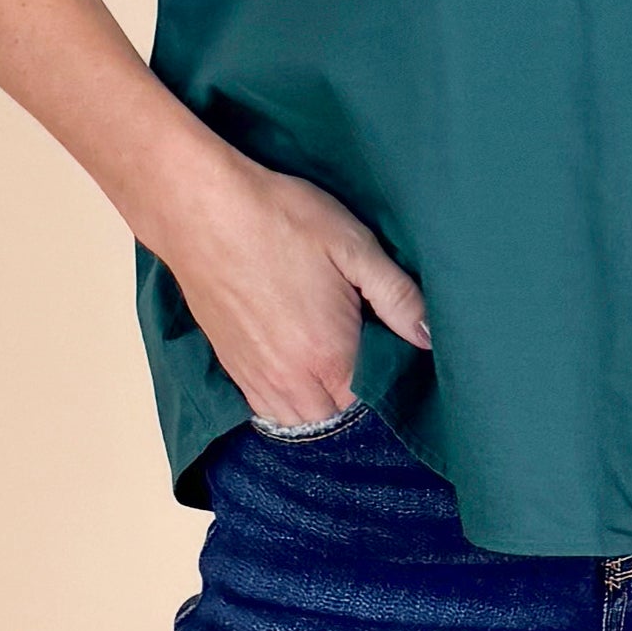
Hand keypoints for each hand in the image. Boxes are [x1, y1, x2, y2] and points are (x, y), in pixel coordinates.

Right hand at [151, 131, 430, 426]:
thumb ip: (398, 296)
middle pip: (339, 417)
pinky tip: (300, 369)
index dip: (390, 379)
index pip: (374, 401)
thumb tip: (430, 337)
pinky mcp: (231, 367)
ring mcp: (256, 378)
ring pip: (302, 420)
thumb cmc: (280, 219)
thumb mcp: (353, 245)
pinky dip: (290, 402)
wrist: (201, 210)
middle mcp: (291, 381)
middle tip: (367, 352)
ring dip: (324, 405)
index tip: (395, 350)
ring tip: (337, 363)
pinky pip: (268, 410)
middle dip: (359, 396)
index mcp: (329, 356)